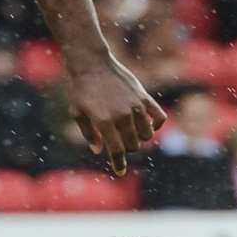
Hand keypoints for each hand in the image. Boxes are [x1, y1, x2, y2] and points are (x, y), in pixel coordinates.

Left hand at [64, 56, 165, 175]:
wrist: (92, 64)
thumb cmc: (81, 90)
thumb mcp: (77, 113)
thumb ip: (89, 133)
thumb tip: (99, 151)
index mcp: (104, 122)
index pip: (116, 150)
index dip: (118, 163)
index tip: (120, 172)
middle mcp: (122, 115)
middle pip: (132, 144)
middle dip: (126, 148)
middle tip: (119, 143)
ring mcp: (135, 106)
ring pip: (146, 134)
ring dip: (140, 139)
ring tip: (131, 134)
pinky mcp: (145, 97)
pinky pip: (159, 117)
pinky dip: (156, 126)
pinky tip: (148, 126)